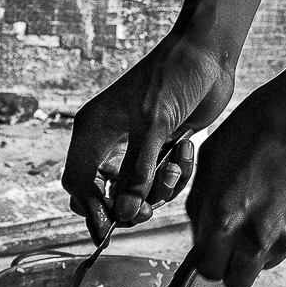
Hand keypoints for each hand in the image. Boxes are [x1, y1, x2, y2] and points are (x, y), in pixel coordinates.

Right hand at [62, 35, 234, 239]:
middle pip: (102, 193)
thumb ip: (138, 173)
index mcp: (93, 129)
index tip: (108, 232)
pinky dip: (176, 174)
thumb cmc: (174, 78)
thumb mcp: (154, 126)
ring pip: (135, 191)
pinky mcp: (158, 149)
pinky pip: (159, 180)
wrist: (207, 55)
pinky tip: (186, 148)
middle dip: (126, 206)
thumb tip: (123, 215)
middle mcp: (107, 140)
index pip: (78, 181)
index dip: (90, 209)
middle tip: (148, 210)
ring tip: (176, 163)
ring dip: (159, 187)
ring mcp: (133, 146)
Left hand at [186, 68, 285, 286]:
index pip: (206, 270)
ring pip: (268, 263)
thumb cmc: (262, 123)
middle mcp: (259, 236)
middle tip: (233, 240)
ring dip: (261, 248)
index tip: (210, 246)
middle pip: (238, 281)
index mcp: (225, 218)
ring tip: (265, 207)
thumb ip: (201, 201)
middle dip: (231, 265)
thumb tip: (200, 230)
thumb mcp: (212, 156)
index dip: (206, 258)